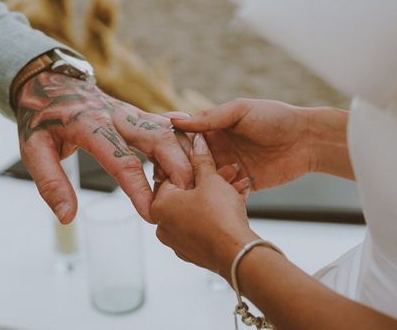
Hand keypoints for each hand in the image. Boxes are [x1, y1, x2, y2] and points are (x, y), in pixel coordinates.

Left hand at [15, 71, 193, 223]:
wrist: (48, 82)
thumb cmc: (40, 119)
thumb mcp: (33, 151)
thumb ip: (51, 183)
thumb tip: (68, 217)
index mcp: (90, 125)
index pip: (120, 159)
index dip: (138, 188)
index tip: (150, 213)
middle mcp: (116, 115)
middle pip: (156, 136)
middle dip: (178, 164)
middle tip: (192, 194)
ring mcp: (130, 112)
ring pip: (167, 129)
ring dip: (186, 153)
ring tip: (202, 181)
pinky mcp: (137, 114)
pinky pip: (166, 126)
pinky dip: (183, 142)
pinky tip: (200, 158)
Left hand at [151, 134, 258, 278]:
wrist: (237, 254)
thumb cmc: (219, 217)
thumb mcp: (211, 180)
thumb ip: (202, 159)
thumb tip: (197, 142)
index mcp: (159, 205)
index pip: (170, 176)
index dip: (192, 165)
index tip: (205, 159)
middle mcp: (163, 225)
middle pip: (186, 194)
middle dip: (209, 180)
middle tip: (228, 172)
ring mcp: (178, 241)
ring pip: (197, 210)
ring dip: (217, 196)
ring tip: (238, 186)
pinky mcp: (193, 252)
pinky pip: (204, 226)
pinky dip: (217, 214)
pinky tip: (237, 203)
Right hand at [169, 99, 350, 190]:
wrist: (308, 140)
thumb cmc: (275, 117)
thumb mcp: (240, 111)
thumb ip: (210, 117)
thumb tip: (177, 121)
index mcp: (214, 129)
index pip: (185, 139)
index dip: (172, 146)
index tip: (161, 153)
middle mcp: (218, 150)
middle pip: (191, 163)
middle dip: (184, 170)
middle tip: (177, 176)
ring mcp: (230, 168)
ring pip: (207, 180)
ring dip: (205, 183)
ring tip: (209, 183)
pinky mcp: (244, 185)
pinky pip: (227, 193)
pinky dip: (225, 194)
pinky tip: (230, 191)